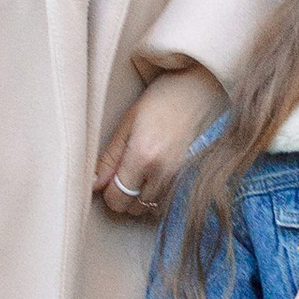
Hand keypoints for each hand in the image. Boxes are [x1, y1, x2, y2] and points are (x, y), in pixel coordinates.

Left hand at [94, 62, 224, 223]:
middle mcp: (164, 173)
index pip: (117, 199)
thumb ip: (110, 157)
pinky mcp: (195, 178)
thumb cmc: (163, 98)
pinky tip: (159, 176)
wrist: (203, 88)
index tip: (109, 179)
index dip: (108, 193)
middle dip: (125, 197)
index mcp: (143, 156)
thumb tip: (94, 185)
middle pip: (134, 209)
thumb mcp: (128, 122)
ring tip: (143, 173)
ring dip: (143, 198)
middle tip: (126, 174)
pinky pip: (171, 202)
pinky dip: (161, 196)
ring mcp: (183, 178)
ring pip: (153, 209)